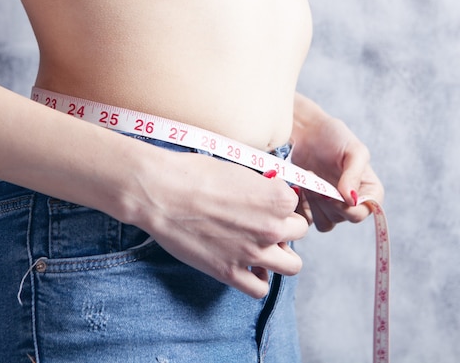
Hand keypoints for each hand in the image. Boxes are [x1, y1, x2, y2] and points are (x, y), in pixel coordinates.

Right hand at [132, 151, 308, 298]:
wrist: (161, 193)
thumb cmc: (194, 174)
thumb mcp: (238, 170)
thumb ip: (261, 187)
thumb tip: (267, 195)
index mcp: (278, 198)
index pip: (296, 204)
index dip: (279, 202)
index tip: (264, 201)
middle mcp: (272, 227)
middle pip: (298, 232)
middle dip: (284, 227)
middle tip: (263, 222)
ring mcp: (253, 253)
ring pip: (292, 265)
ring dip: (280, 255)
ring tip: (263, 247)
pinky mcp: (230, 272)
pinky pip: (260, 288)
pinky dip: (258, 279)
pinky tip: (248, 267)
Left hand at [290, 94, 383, 231]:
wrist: (307, 132)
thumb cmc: (334, 137)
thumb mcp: (353, 151)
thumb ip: (354, 175)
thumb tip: (352, 200)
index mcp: (370, 192)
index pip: (361, 213)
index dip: (345, 208)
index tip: (329, 192)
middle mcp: (353, 203)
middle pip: (341, 218)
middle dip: (325, 200)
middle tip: (315, 177)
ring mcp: (332, 206)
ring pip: (324, 222)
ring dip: (313, 202)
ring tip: (309, 180)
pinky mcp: (314, 206)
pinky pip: (309, 220)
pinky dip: (302, 207)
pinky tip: (300, 187)